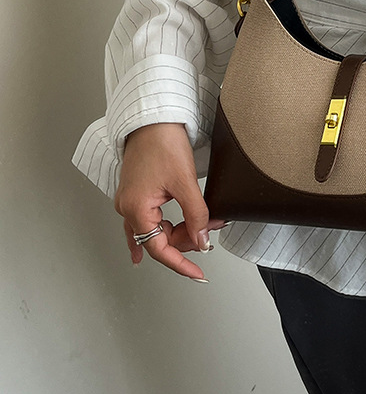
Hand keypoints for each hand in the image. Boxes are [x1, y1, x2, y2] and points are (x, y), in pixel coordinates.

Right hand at [114, 122, 224, 280]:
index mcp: (135, 208)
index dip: (181, 264)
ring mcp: (129, 200)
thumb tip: (202, 241)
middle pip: (157, 240)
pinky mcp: (136, 192)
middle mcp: (127, 207)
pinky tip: (158, 242)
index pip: (158, 249)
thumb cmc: (163, 143)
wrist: (152, 119)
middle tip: (211, 232)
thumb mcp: (186, 183)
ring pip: (153, 230)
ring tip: (201, 228)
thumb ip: (196, 215)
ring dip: (177, 233)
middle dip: (185, 241)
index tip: (198, 274)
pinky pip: (146, 219)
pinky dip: (159, 229)